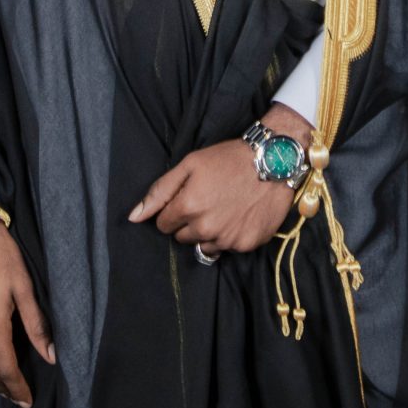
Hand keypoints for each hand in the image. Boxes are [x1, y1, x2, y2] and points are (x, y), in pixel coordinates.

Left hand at [127, 105, 308, 257]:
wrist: (273, 162)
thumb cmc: (229, 159)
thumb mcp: (190, 164)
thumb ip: (159, 191)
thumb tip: (134, 217)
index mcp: (188, 207)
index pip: (163, 225)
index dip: (173, 211)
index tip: (188, 198)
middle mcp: (206, 228)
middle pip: (182, 238)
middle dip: (189, 223)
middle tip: (207, 201)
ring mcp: (227, 239)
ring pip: (204, 245)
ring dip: (208, 232)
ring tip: (224, 209)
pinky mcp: (246, 244)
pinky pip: (227, 248)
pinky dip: (230, 236)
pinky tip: (238, 216)